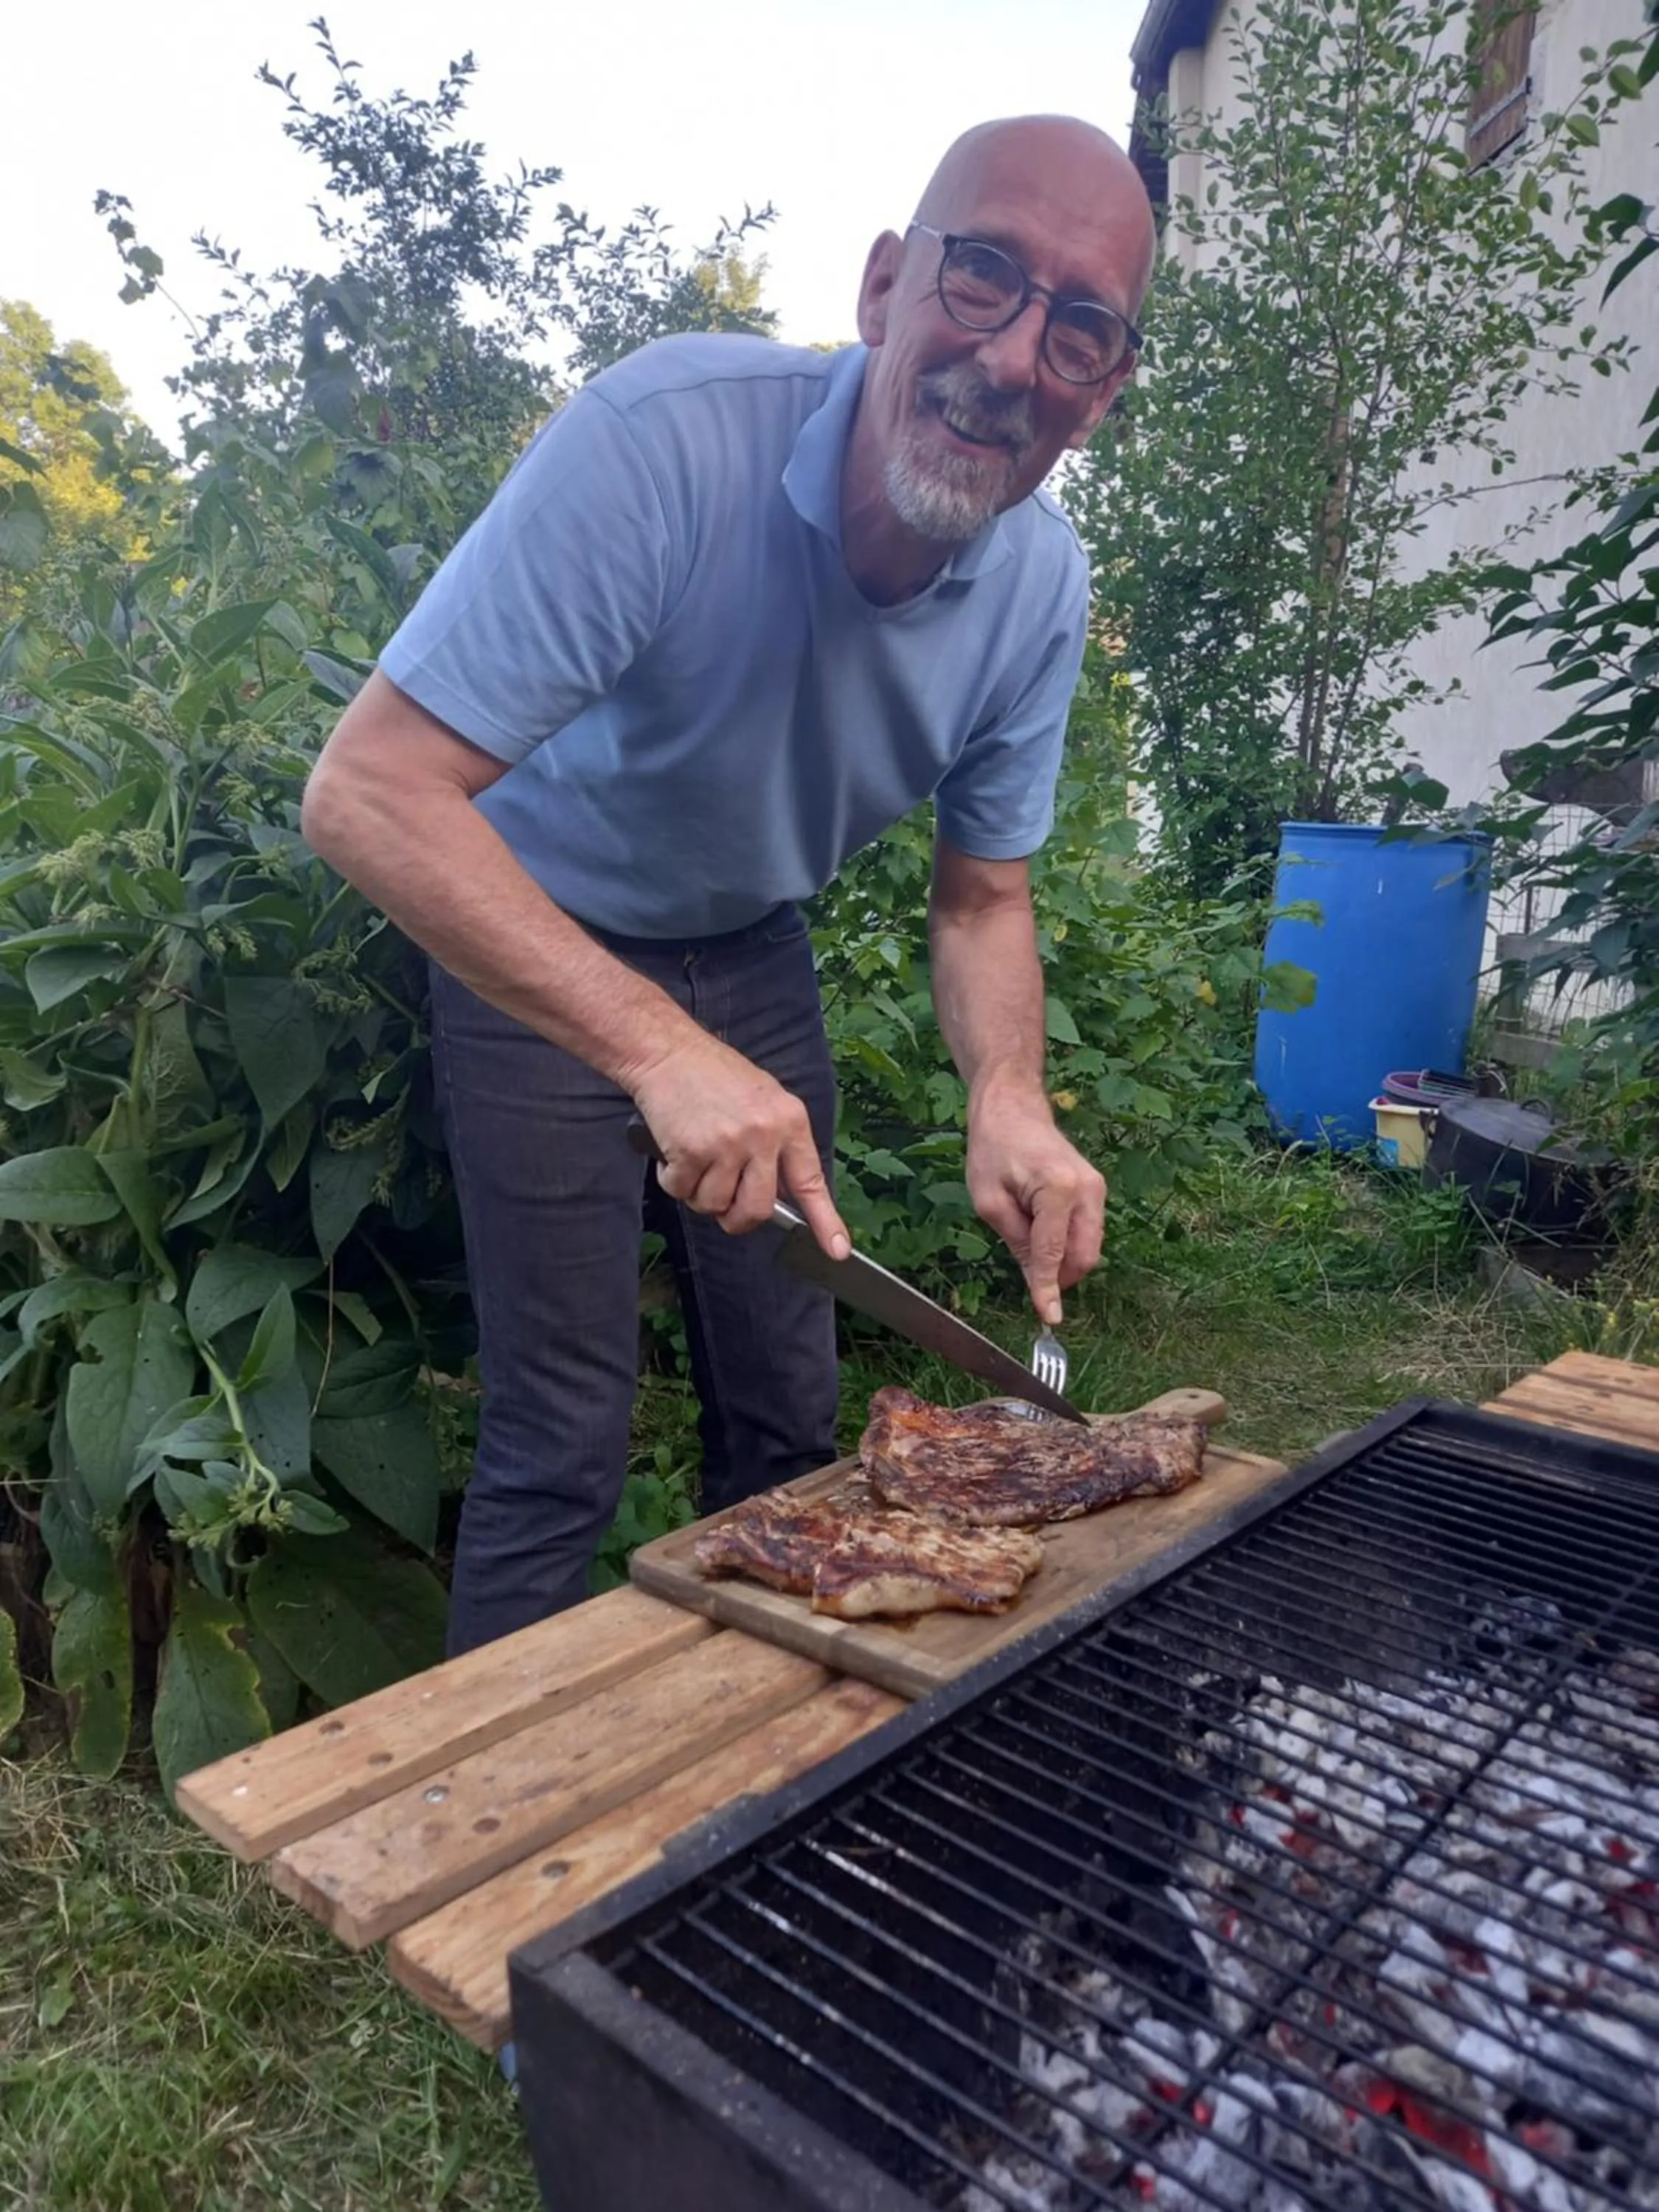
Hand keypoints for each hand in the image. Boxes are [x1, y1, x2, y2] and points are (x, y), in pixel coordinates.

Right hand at [629, 1037, 849, 1258]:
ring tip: (695, 1158)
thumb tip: (779, 1194)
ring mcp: (728, 1143)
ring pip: (714, 1205)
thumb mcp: (764, 1099)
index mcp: (789, 1121)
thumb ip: (776, 1144)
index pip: (810, 1181)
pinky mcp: (692, 1150)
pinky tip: (674, 1152)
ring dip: (699, 1194)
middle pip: (758, 1210)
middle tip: (723, 1204)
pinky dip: (673, 1180)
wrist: (668, 1051)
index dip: (825, 1221)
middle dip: (736, 1218)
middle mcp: (763, 1134)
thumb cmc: (714, 1075)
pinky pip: (682, 1192)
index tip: (838, 1250)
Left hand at [965, 1089, 1106, 1325]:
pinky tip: (1039, 1227)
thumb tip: (1037, 1283)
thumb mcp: (990, 1201)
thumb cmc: (993, 1149)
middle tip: (1029, 1275)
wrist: (1013, 1107)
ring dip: (1063, 1258)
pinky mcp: (1096, 1189)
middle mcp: (1088, 1190)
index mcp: (1058, 1190)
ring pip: (1089, 1247)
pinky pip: (1086, 1232)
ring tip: (1026, 1233)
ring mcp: (1097, 1189)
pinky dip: (1066, 1243)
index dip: (1050, 1288)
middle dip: (1061, 1276)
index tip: (1049, 1318)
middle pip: (1084, 1256)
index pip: (1055, 1252)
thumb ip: (1016, 1243)